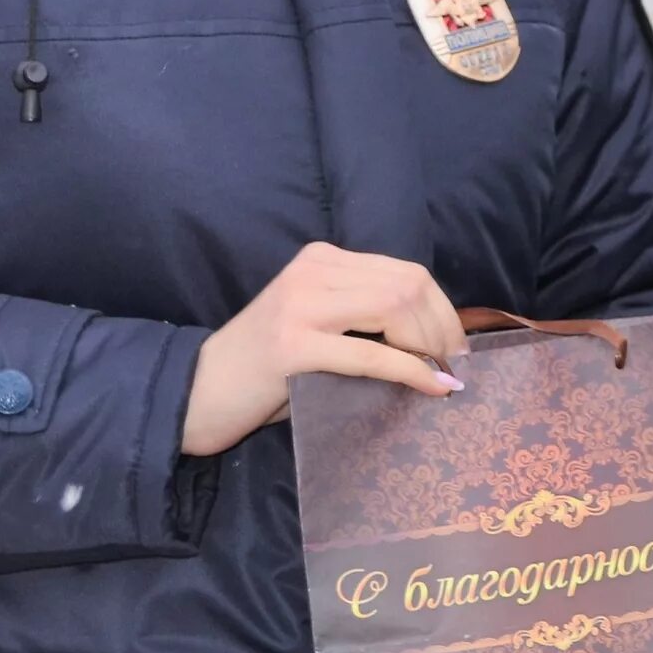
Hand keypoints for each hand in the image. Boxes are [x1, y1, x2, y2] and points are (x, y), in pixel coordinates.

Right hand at [182, 243, 469, 456]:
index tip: (456, 347)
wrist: (195, 392)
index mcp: (322, 260)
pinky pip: (370, 354)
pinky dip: (409, 371)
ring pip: (394, 308)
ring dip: (429, 347)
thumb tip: (436, 343)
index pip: (404, 271)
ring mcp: (300, 304)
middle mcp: (312, 271)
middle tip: (454, 367)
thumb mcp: (319, 329)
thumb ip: (365, 321)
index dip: (442, 309)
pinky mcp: (292, 344)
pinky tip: (430, 387)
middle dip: (442, 328)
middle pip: (407, 284)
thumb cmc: (265, 371)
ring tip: (441, 376)